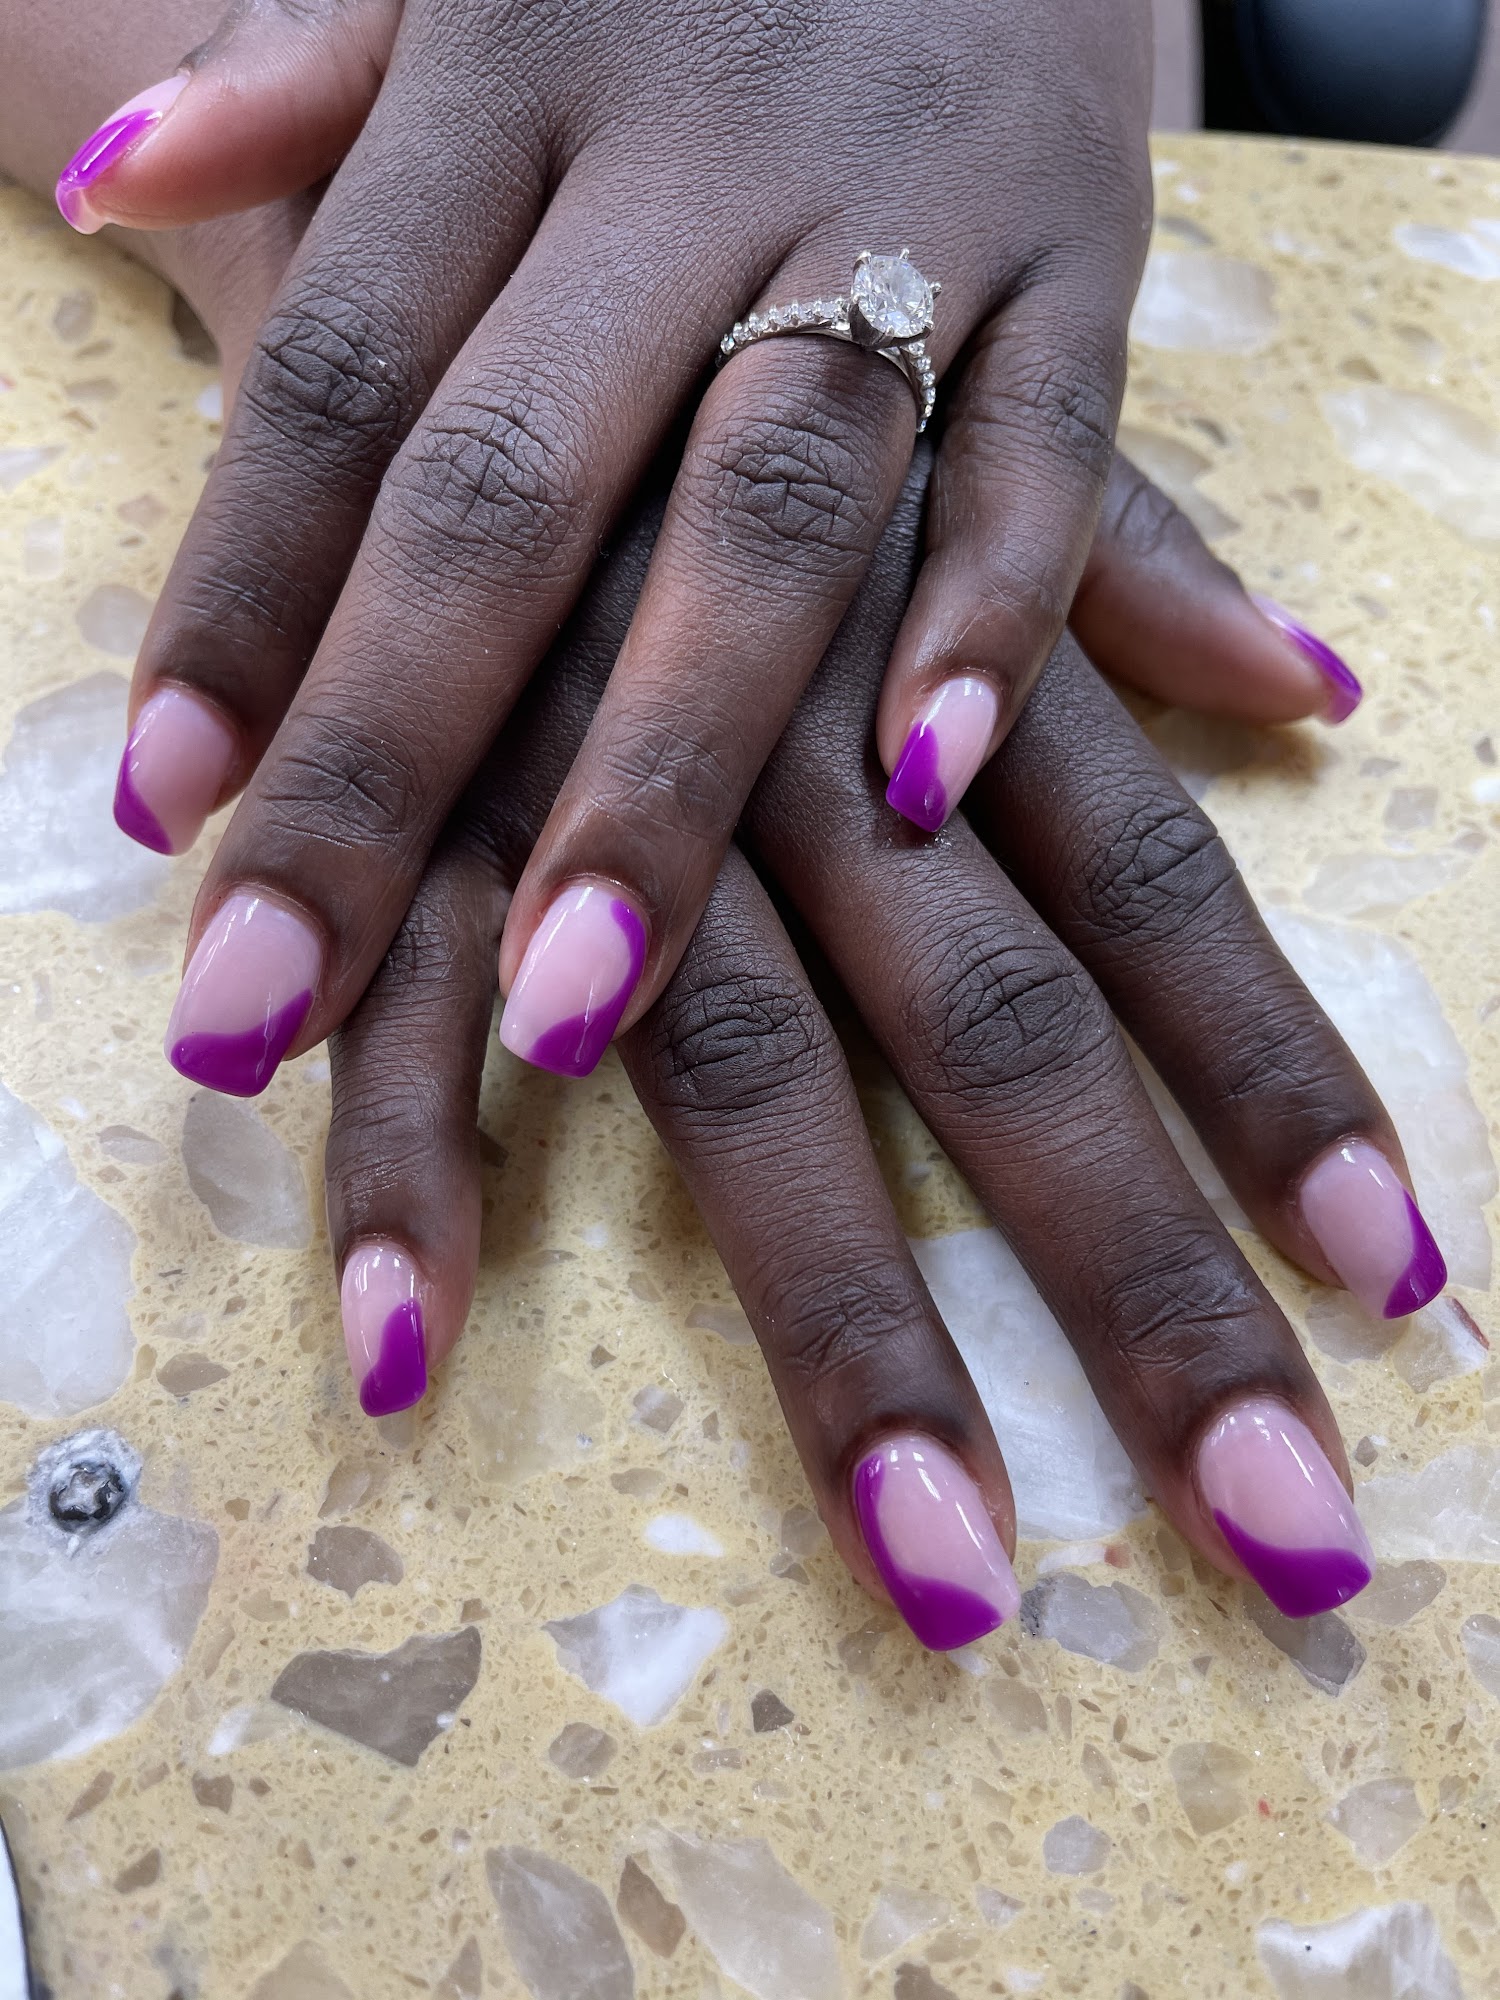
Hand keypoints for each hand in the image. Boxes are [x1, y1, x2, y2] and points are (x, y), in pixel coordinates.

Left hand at [48, 0, 1331, 1105]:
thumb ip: (305, 77)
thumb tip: (112, 191)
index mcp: (508, 82)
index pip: (339, 373)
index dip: (238, 594)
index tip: (158, 814)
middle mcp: (687, 155)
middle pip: (508, 486)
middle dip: (389, 752)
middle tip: (270, 1000)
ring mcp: (902, 207)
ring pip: (766, 510)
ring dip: (667, 761)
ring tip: (569, 998)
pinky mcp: (1087, 247)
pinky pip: (1047, 450)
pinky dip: (990, 615)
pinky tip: (920, 792)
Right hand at [320, 448, 1440, 1644]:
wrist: (416, 223)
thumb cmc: (705, 356)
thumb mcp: (929, 408)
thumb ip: (1112, 558)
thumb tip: (1308, 677)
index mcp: (938, 654)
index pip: (1153, 890)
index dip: (1279, 1082)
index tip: (1399, 1282)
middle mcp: (797, 748)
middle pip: (1000, 1037)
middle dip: (1140, 1284)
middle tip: (1286, 1534)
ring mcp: (592, 795)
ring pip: (738, 1076)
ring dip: (840, 1323)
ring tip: (946, 1562)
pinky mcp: (403, 811)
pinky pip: (406, 1012)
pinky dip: (415, 1168)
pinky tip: (420, 1355)